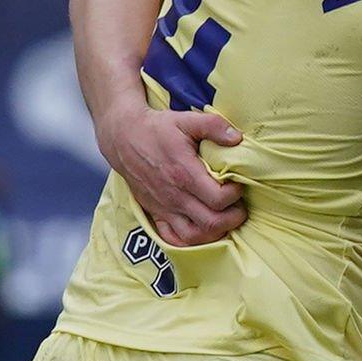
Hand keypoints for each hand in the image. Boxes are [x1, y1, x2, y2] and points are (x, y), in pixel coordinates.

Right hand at [95, 105, 246, 246]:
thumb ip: (215, 126)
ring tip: (225, 216)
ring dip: (216, 231)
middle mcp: (174, 196)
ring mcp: (164, 208)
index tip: (238, 183)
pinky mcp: (155, 214)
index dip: (236, 194)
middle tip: (238, 202)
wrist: (123, 138)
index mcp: (184, 174)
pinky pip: (174, 239)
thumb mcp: (187, 120)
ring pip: (194, 237)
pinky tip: (204, 228)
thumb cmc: (158, 129)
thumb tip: (238, 139)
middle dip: (233, 216)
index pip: (219, 199)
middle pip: (211, 223)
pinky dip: (192, 240)